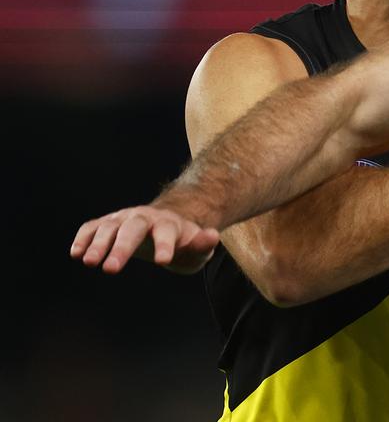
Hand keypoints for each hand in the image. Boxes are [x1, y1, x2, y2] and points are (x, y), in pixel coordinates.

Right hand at [70, 204, 219, 274]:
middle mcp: (144, 218)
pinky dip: (83, 238)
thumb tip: (212, 235)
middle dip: (122, 248)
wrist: (167, 226)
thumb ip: (203, 244)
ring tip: (89, 262)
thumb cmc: (184, 243)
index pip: (167, 231)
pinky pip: (92, 227)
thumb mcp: (197, 247)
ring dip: (98, 244)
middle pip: (133, 228)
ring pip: (109, 227)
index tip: (162, 261)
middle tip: (111, 270)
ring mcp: (123, 219)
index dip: (165, 244)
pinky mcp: (106, 224)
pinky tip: (76, 253)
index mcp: (169, 224)